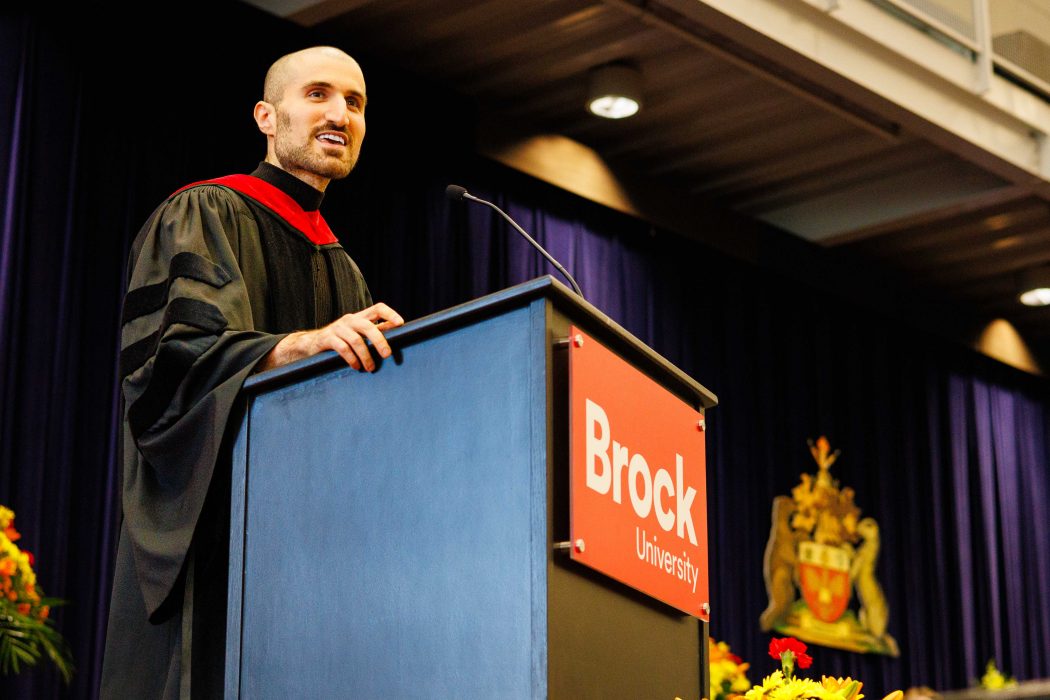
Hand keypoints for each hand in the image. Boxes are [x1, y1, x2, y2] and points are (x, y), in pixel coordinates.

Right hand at [257, 302, 404, 371]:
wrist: (311, 345)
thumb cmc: (341, 341)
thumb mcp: (358, 334)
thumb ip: (375, 333)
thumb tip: (400, 335)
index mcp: (360, 317)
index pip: (378, 308)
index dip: (390, 314)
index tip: (401, 324)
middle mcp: (350, 320)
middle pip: (368, 326)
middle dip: (380, 341)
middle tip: (387, 355)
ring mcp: (338, 328)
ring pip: (356, 340)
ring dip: (366, 356)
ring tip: (370, 368)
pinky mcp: (327, 339)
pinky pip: (342, 348)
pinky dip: (351, 359)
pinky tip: (356, 367)